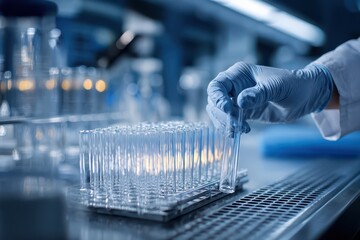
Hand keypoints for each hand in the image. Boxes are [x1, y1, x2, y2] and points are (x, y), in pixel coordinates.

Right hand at [206, 62, 332, 131]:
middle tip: (235, 124)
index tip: (228, 109)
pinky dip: (232, 128)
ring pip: (220, 113)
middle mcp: (235, 86)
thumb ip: (258, 94)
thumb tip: (240, 102)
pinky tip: (242, 131)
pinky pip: (230, 121)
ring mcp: (238, 100)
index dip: (217, 97)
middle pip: (215, 101)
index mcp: (240, 74)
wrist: (306, 96)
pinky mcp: (244, 112)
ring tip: (240, 129)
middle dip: (222, 114)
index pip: (217, 85)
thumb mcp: (277, 88)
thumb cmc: (294, 84)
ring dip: (225, 123)